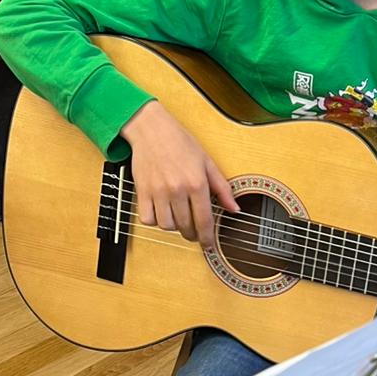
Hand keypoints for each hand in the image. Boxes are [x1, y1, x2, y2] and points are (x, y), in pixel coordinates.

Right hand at [121, 100, 238, 247]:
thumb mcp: (207, 162)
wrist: (151, 129)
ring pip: (167, 225)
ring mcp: (158, 191)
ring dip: (173, 226)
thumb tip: (234, 208)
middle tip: (193, 231)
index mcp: (197, 183)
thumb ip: (222, 188)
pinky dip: (154, 220)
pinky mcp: (142, 191)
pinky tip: (161, 212)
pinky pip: (147, 219)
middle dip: (192, 234)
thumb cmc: (180, 143)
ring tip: (177, 217)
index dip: (207, 238)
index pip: (205, 220)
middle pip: (186, 227)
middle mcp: (177, 189)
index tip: (208, 245)